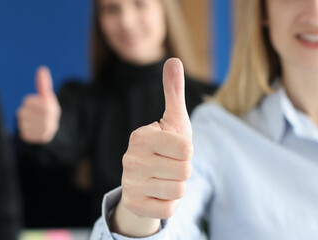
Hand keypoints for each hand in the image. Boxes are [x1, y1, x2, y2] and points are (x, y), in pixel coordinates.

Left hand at [17, 66, 60, 143]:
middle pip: (23, 113)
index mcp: (53, 109)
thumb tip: (42, 69)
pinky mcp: (37, 139)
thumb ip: (43, 84)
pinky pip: (22, 132)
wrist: (53, 131)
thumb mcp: (47, 97)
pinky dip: (24, 129)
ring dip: (24, 120)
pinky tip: (32, 128)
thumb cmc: (47, 111)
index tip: (32, 103)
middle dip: (25, 111)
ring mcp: (43, 132)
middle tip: (32, 113)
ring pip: (21, 122)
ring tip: (32, 121)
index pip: (28, 102)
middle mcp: (50, 121)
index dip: (28, 102)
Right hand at [112, 58, 192, 236]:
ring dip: (177, 187)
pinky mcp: (135, 205)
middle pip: (185, 170)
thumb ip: (173, 92)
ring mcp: (130, 183)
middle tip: (170, 166)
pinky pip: (169, 208)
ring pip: (179, 190)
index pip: (186, 148)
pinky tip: (158, 194)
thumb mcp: (172, 120)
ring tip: (164, 179)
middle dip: (184, 170)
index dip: (187, 150)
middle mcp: (131, 159)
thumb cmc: (164, 148)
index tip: (174, 149)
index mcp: (140, 137)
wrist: (142, 184)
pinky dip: (170, 203)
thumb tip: (173, 59)